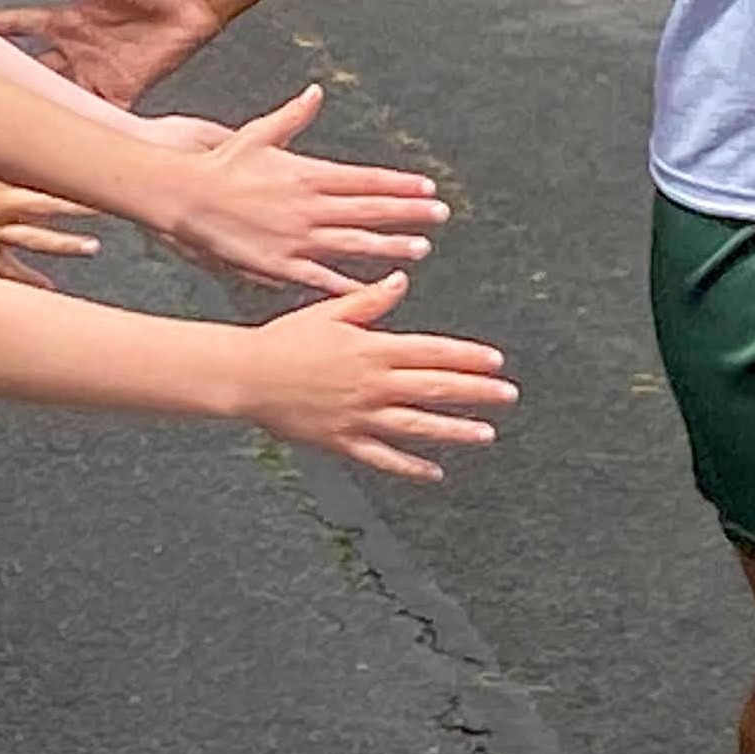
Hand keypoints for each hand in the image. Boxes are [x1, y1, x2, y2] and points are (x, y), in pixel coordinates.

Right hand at [0, 0, 221, 106]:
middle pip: (34, 69)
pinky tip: (63, 141)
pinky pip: (98, 112)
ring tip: (11, 126)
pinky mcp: (122, 88)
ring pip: (60, 94)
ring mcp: (97, 70)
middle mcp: (76, 49)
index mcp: (66, 19)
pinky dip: (84, 125)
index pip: (20, 26)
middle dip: (10, 81)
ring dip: (42, 107)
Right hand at [161, 82, 444, 293]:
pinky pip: (321, 277)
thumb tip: (315, 92)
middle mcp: (309, 205)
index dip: (400, 184)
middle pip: (369, 209)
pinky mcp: (279, 263)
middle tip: (440, 215)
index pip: (366, 179)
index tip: (427, 188)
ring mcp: (296, 236)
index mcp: (308, 173)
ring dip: (390, 246)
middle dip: (409, 213)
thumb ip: (292, 116)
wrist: (184, 195)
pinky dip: (348, 283)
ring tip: (420, 248)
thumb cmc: (219, 163)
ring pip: (354, 242)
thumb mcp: (257, 132)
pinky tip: (372, 289)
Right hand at [242, 271, 513, 481]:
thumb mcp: (329, 312)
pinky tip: (435, 473)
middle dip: (476, 392)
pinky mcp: (343, 442)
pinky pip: (383, 457)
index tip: (496, 361)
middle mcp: (372, 384)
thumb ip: (370, 301)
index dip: (467, 357)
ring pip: (417, 425)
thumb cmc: (285, 340)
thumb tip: (402, 280)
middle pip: (434, 388)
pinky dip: (410, 467)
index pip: (432, 352)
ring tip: (486, 434)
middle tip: (507, 396)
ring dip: (454, 430)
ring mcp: (359, 416)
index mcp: (372, 348)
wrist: (247, 375)